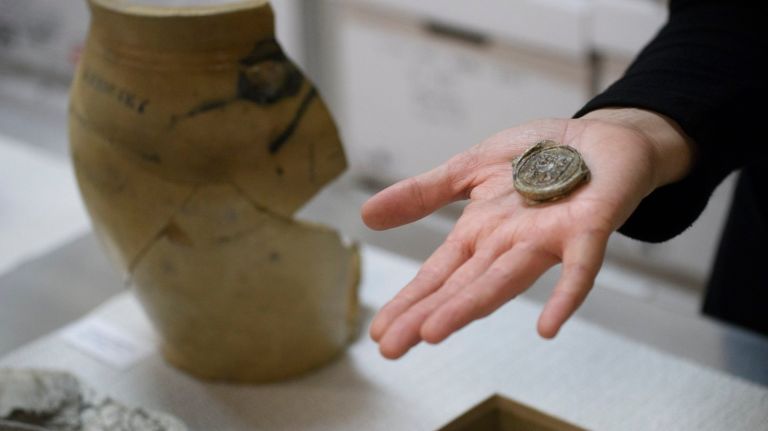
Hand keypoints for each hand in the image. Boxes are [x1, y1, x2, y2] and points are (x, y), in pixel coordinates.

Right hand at [362, 110, 692, 358]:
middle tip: (391, 348)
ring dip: (471, 305)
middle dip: (426, 315)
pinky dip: (565, 295)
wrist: (598, 137)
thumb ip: (424, 194)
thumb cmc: (538, 156)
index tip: (379, 333)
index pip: (438, 274)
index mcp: (480, 232)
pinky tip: (547, 326)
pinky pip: (578, 267)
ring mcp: (546, 239)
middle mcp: (508, 244)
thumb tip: (366, 216)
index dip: (409, 301)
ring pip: (504, 278)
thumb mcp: (469, 167)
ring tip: (434, 332)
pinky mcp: (587, 229)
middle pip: (462, 284)